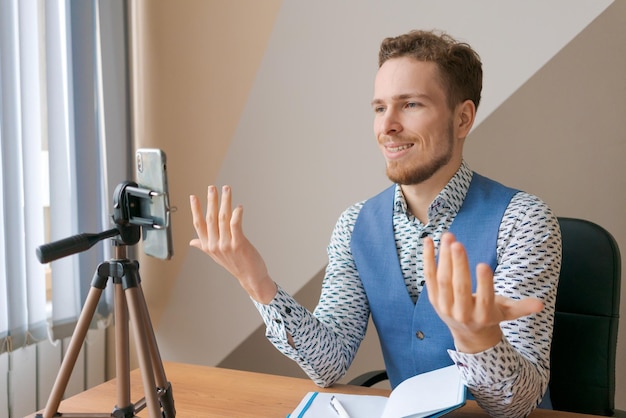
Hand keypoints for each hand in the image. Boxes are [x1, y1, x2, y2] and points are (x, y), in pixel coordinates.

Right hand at [189, 185, 276, 302]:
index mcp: (208, 245)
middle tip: (212, 187)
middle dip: (211, 200)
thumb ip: (204, 246)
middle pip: (210, 218)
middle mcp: (214, 244)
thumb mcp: (216, 255)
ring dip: (225, 201)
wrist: (250, 277)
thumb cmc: (235, 264)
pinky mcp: (239, 243)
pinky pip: (236, 224)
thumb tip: (192, 242)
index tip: (193, 197)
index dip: (196, 209)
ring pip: (223, 218)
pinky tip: (239, 206)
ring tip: (227, 189)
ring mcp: (226, 244)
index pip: (198, 224)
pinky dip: (237, 214)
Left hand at [423, 233, 543, 352]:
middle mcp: (462, 313)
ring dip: (443, 258)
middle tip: (457, 244)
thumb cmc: (490, 316)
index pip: (484, 299)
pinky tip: (429, 241)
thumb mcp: (507, 313)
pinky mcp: (433, 298)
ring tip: (449, 237)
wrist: (467, 333)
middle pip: (459, 287)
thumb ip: (522, 307)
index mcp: (483, 316)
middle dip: (458, 265)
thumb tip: (541, 304)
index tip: (483, 265)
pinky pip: (429, 276)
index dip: (484, 283)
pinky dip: (428, 259)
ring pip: (443, 280)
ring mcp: (444, 306)